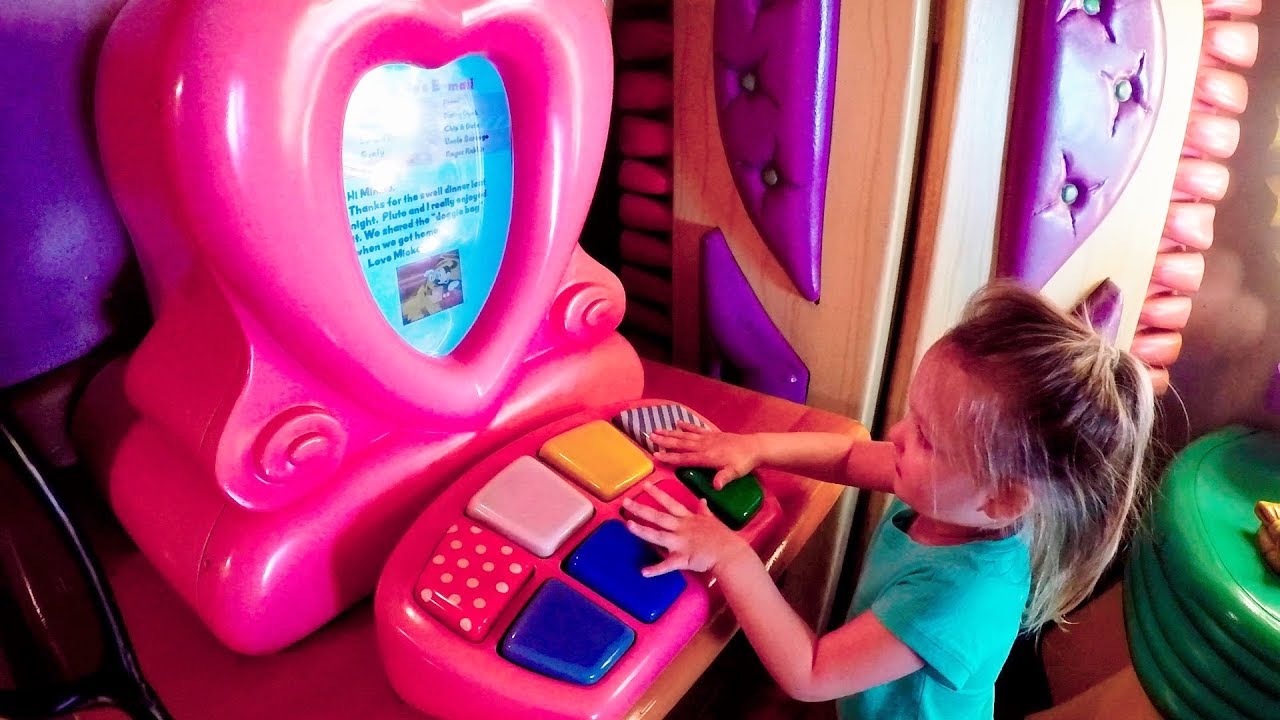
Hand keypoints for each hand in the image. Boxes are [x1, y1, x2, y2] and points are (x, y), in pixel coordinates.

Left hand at [622, 482, 750, 576]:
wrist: (730, 553)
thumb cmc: (722, 537)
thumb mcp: (713, 519)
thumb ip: (704, 510)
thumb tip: (702, 499)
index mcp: (688, 519)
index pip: (670, 502)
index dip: (657, 493)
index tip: (645, 485)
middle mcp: (681, 528)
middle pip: (658, 516)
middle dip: (641, 509)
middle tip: (625, 502)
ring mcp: (680, 542)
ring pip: (658, 535)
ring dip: (643, 531)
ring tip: (628, 526)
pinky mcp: (682, 558)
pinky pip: (667, 565)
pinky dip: (656, 569)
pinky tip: (644, 571)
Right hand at [650, 423, 759, 488]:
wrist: (754, 447)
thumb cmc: (743, 462)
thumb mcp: (735, 472)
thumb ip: (723, 478)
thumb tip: (716, 487)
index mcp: (706, 457)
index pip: (684, 458)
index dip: (670, 457)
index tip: (656, 455)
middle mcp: (704, 446)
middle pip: (680, 443)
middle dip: (665, 441)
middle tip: (650, 437)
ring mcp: (707, 438)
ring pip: (685, 436)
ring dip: (671, 433)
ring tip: (657, 429)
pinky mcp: (712, 434)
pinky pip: (696, 430)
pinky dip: (686, 426)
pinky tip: (678, 423)